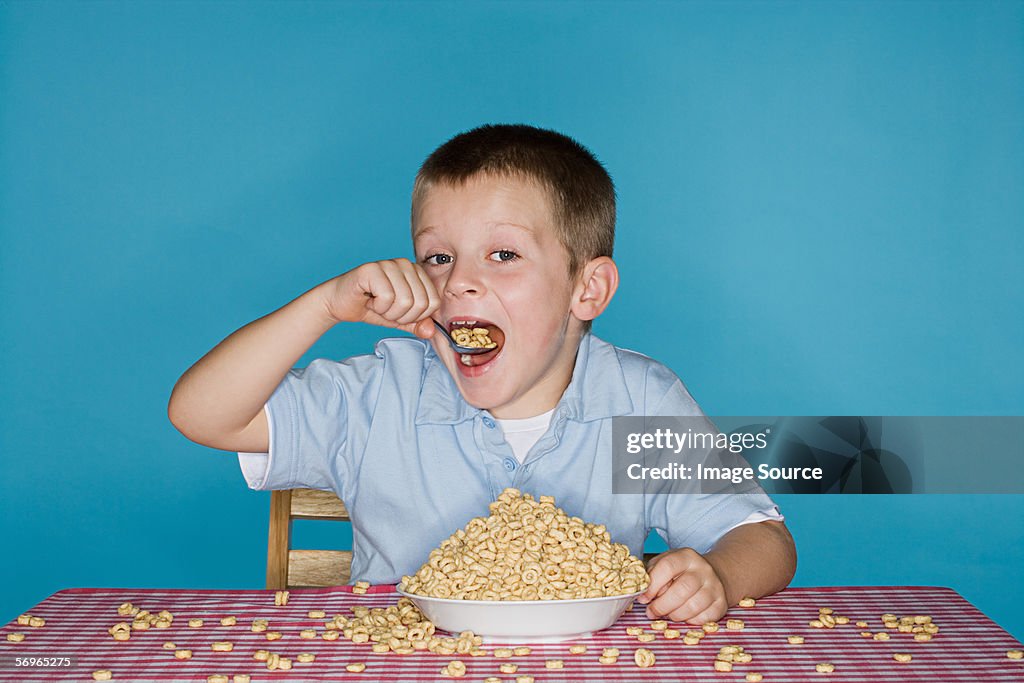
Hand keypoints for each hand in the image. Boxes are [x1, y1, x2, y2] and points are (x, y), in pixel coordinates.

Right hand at [321, 258, 439, 337]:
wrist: (340, 304)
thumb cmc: (371, 307)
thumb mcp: (400, 319)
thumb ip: (417, 324)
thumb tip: (431, 331)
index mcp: (417, 272)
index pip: (434, 302)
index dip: (416, 316)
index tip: (399, 312)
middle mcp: (405, 263)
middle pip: (421, 303)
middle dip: (402, 316)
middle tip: (386, 309)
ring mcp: (388, 264)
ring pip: (405, 301)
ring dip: (388, 312)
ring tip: (377, 304)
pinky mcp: (372, 269)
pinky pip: (387, 297)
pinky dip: (377, 307)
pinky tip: (369, 299)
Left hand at [637, 548, 728, 623]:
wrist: (715, 575)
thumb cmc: (683, 572)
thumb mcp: (666, 563)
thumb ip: (653, 574)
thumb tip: (643, 594)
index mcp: (686, 556)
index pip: (667, 567)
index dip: (652, 585)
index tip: (643, 598)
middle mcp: (703, 570)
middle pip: (681, 590)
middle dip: (662, 605)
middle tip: (652, 612)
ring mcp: (715, 587)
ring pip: (692, 607)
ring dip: (675, 615)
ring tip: (667, 614)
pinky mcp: (721, 604)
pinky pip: (703, 619)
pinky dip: (689, 621)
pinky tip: (684, 616)